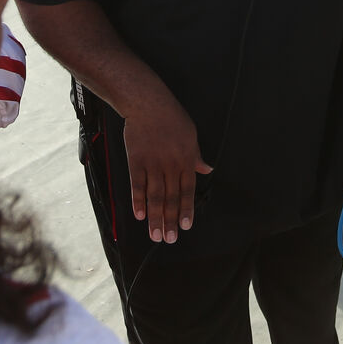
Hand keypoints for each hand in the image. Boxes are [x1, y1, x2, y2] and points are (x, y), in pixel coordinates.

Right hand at [121, 103, 211, 242]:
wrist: (148, 104)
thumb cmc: (172, 118)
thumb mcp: (191, 135)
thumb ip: (196, 156)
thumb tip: (207, 170)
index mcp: (186, 160)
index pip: (187, 190)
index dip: (186, 210)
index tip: (185, 226)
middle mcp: (170, 165)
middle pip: (170, 198)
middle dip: (170, 221)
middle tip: (169, 239)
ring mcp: (152, 164)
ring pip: (154, 196)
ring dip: (155, 217)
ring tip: (155, 235)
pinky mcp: (135, 161)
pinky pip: (137, 185)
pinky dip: (138, 201)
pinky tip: (139, 215)